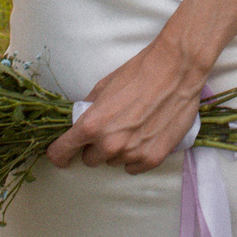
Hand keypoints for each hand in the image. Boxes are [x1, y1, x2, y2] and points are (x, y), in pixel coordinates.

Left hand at [47, 34, 204, 174]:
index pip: (61, 152)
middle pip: (90, 160)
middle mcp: (110, 144)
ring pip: (114, 162)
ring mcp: (132, 153)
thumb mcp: (104, 86)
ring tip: (134, 127)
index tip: (62, 153)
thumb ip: (88, 109)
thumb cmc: (140, 72)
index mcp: (92, 125)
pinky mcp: (153, 158)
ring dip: (118, 150)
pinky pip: (134, 167)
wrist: (177, 69)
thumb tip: (79, 122)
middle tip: (111, 128)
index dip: (59, 153)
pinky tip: (146, 136)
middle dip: (95, 147)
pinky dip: (137, 155)